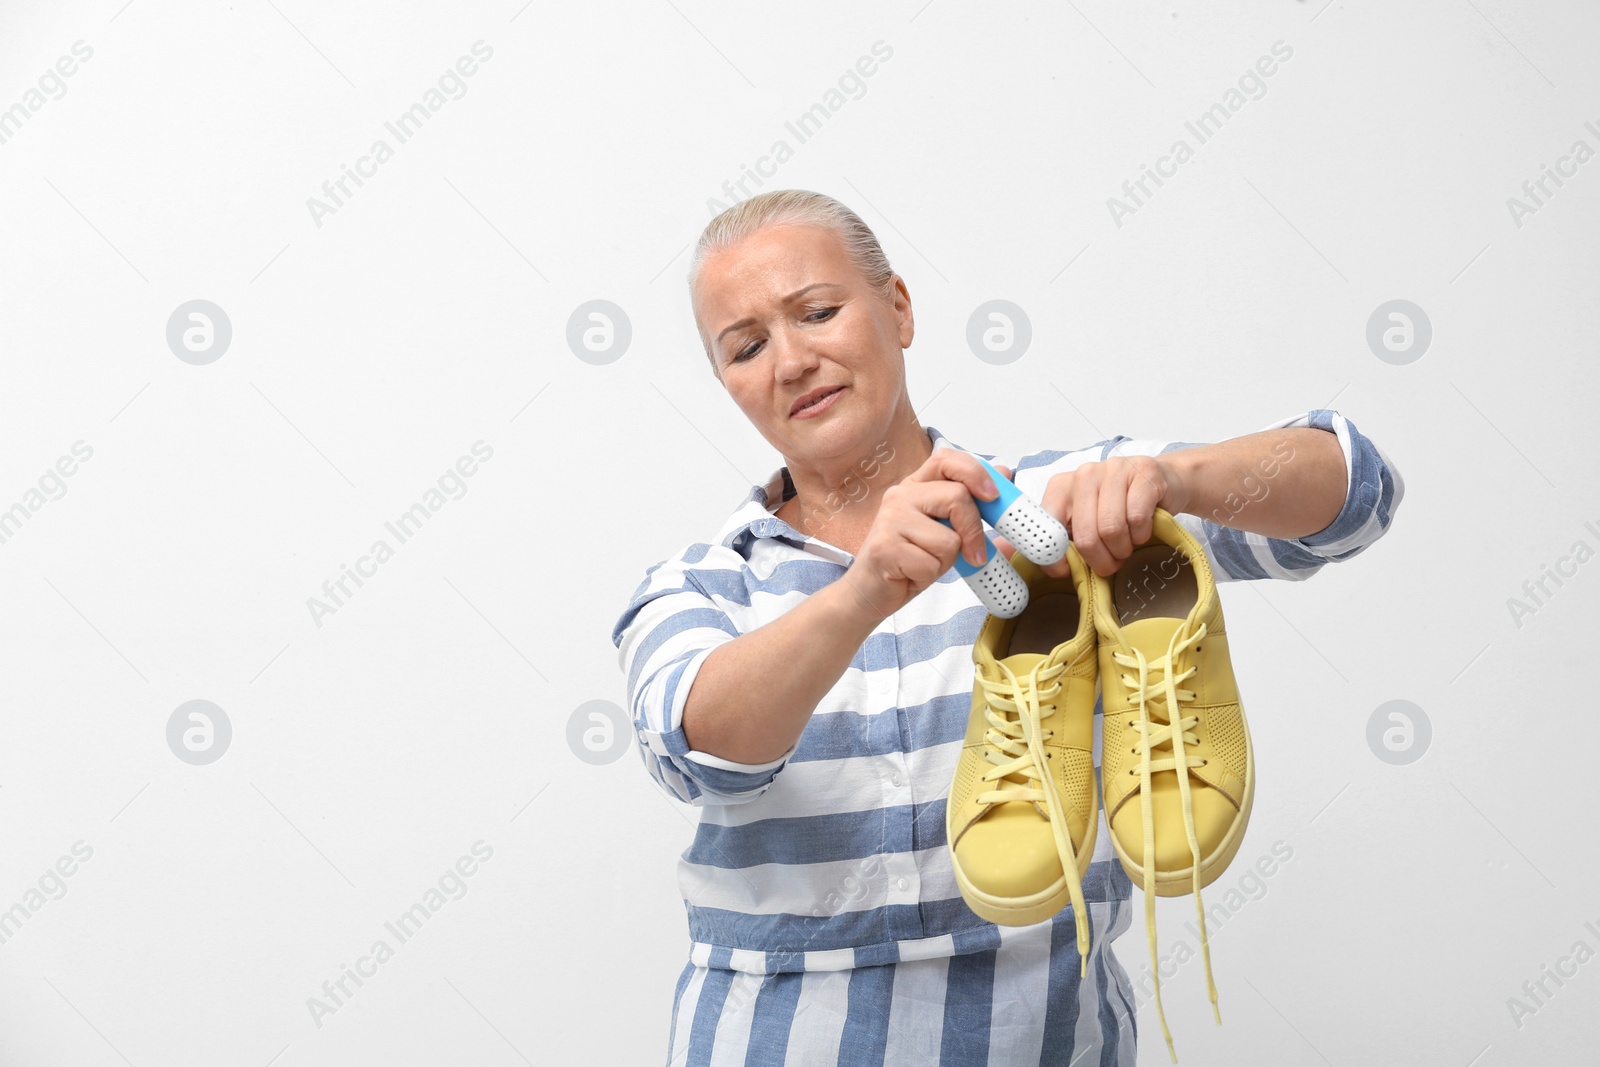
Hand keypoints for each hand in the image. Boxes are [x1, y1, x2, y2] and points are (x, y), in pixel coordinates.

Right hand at [841, 449, 998, 620]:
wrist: (870, 591)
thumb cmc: (908, 560)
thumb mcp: (944, 532)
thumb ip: (970, 508)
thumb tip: (1005, 473)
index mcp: (916, 486)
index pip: (947, 459)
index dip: (975, 472)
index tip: (993, 496)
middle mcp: (901, 495)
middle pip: (957, 497)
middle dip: (974, 530)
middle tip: (975, 554)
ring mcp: (890, 519)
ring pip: (948, 538)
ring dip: (946, 561)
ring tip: (926, 563)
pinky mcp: (885, 547)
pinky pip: (931, 563)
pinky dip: (930, 576)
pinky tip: (911, 574)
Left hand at [990, 456, 1187, 578]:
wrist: (1164, 483)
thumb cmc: (1117, 508)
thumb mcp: (1079, 521)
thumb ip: (1043, 537)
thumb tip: (1000, 552)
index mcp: (1060, 486)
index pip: (1048, 527)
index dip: (1055, 558)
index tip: (1064, 572)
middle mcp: (1083, 474)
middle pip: (1085, 535)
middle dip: (1100, 561)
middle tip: (1110, 564)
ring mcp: (1114, 470)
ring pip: (1111, 529)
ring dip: (1123, 549)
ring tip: (1126, 546)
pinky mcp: (1144, 475)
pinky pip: (1137, 519)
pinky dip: (1142, 534)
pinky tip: (1142, 529)